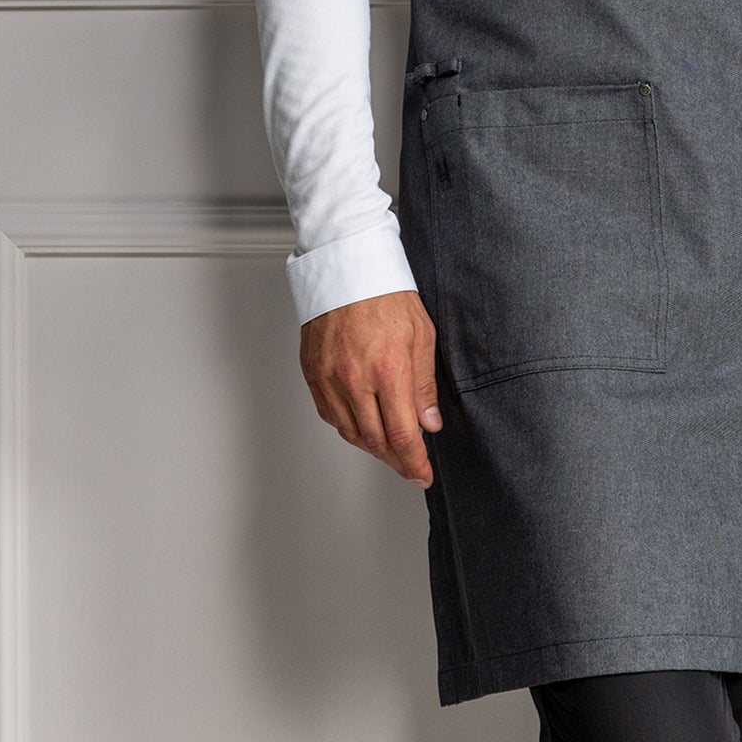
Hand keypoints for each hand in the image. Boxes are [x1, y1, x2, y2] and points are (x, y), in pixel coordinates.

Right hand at [299, 290, 442, 486]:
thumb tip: (430, 423)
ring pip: (351, 433)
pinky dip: (349, 427)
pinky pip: (331, 415)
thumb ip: (424, 384)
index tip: (422, 473)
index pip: (403, 436)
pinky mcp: (312, 374)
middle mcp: (355, 380)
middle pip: (376, 441)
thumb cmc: (385, 294)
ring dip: (373, 447)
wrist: (346, 267)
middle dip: (397, 460)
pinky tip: (363, 425)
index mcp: (388, 371)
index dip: (414, 462)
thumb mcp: (421, 335)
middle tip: (411, 466)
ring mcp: (329, 379)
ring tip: (390, 449)